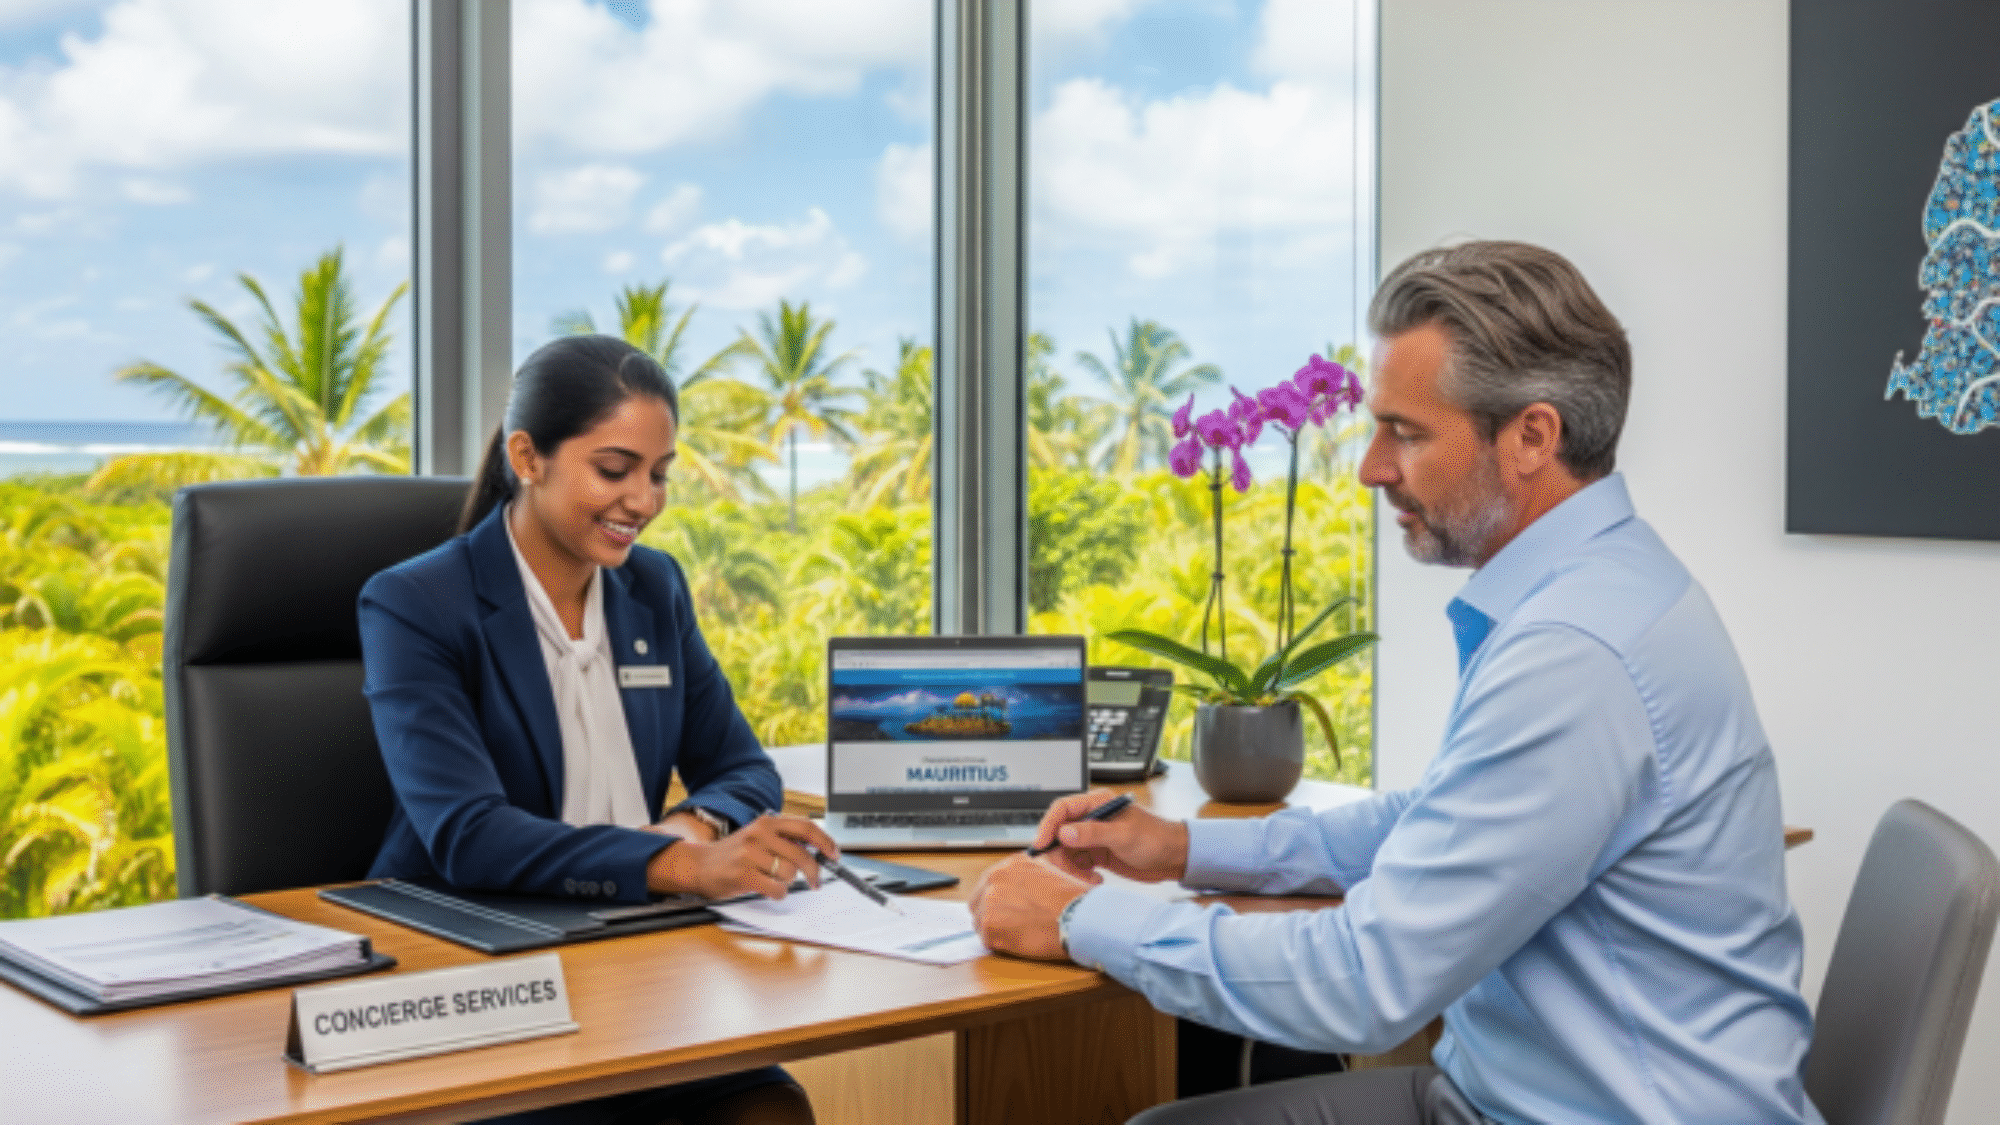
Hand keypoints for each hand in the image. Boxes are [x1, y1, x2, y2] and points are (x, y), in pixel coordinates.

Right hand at [646, 813, 839, 900]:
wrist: (700, 865)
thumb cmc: (734, 853)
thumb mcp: (759, 836)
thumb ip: (785, 839)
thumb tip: (818, 850)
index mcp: (767, 822)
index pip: (806, 827)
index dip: (825, 842)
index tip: (834, 854)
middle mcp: (760, 834)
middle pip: (802, 854)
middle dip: (814, 872)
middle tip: (816, 881)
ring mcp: (750, 854)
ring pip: (790, 873)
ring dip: (788, 882)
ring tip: (774, 880)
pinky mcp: (744, 875)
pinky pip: (777, 889)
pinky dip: (778, 893)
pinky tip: (768, 889)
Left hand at [969, 855, 1089, 961]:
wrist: (1079, 918)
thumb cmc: (1073, 900)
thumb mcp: (1052, 873)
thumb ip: (1030, 875)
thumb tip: (1024, 886)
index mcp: (1011, 864)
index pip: (988, 883)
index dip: (997, 899)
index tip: (1003, 909)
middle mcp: (996, 878)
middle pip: (977, 901)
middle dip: (991, 914)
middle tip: (1008, 925)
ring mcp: (990, 901)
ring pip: (979, 921)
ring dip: (995, 930)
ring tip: (1019, 934)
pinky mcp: (990, 925)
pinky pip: (987, 940)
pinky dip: (1000, 944)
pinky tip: (1020, 942)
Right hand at [1031, 789, 1189, 884]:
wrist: (1174, 858)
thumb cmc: (1156, 838)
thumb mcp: (1124, 835)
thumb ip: (1093, 833)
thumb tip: (1063, 832)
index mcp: (1097, 804)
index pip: (1062, 809)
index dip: (1048, 826)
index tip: (1041, 845)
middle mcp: (1092, 820)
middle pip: (1060, 834)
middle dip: (1059, 854)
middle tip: (1064, 871)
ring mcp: (1094, 838)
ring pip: (1067, 852)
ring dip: (1070, 868)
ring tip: (1087, 879)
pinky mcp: (1098, 855)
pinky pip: (1078, 865)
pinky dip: (1080, 875)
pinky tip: (1094, 880)